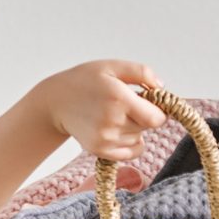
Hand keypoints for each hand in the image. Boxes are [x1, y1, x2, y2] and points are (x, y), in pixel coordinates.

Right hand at [38, 61, 162, 164]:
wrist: (56, 102)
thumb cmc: (85, 80)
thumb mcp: (112, 66)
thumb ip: (141, 72)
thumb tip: (162, 88)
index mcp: (119, 98)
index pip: (157, 118)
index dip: (159, 111)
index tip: (150, 103)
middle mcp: (113, 121)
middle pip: (148, 127)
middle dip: (143, 116)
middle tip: (125, 104)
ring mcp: (105, 139)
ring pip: (138, 138)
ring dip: (134, 128)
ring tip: (113, 114)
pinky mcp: (100, 150)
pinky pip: (130, 152)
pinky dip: (129, 142)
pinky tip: (115, 129)